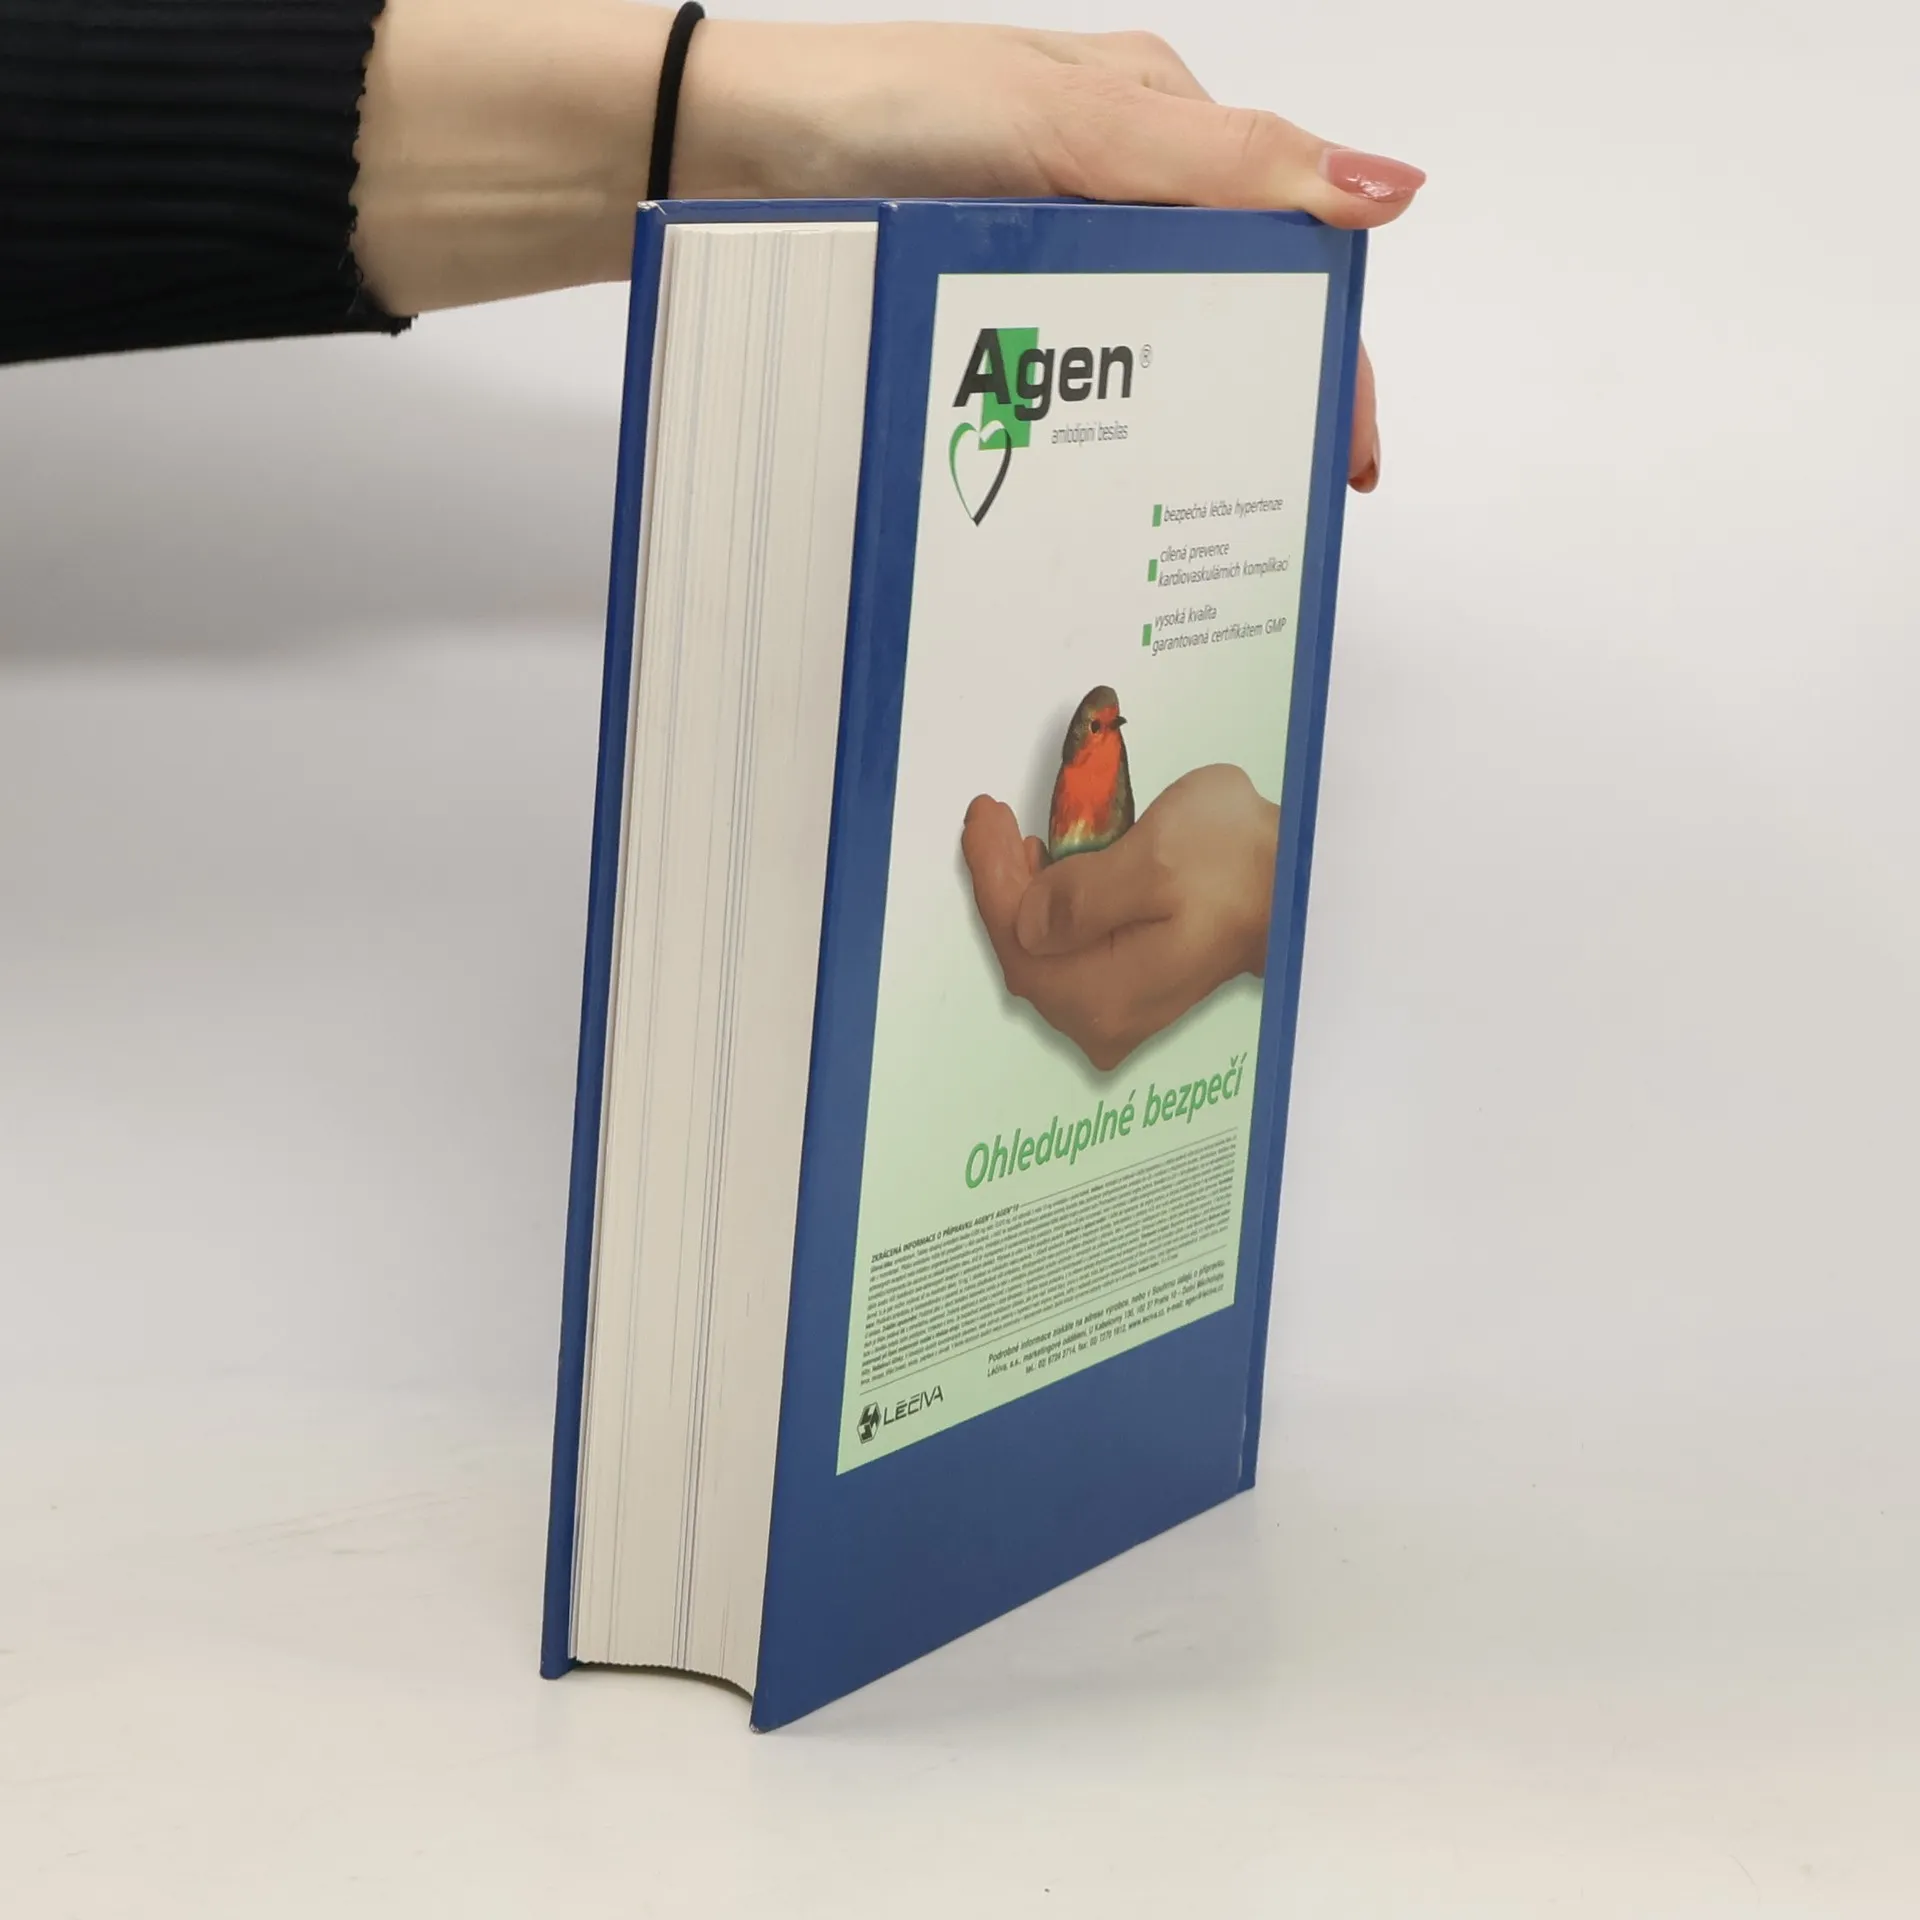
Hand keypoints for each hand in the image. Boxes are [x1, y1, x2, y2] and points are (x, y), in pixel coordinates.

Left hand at [356, 11, 1419, 488]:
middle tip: (1268, 505)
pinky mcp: (978, 298)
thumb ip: (1221, 165)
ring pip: (1145, 349)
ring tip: (1194, 509)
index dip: (1323, 346)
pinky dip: (1095, 423)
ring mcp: (1041, 249)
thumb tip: (1385, 185)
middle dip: (1258, 402)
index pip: (1286, 243)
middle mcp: (1111, 188)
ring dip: (1178, 423)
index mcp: (1158, 128)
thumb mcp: (1070, 128)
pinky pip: (1064, 369)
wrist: (723, 150)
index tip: (1337, 448)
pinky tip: (1098, 472)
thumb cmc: (885, 109)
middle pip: (1223, 309)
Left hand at [962, 764, 1279, 1072]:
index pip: (1016, 935)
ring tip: (1019, 843)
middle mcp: (1105, 1021)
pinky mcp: (1131, 994)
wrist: (1300, 887)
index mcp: (1103, 996)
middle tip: (995, 823)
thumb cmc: (1243, 868)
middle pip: (1022, 950)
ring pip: (1042, 953)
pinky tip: (1053, 875)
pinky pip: (1069, 955)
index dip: (991, 871)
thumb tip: (1031, 920)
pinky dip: (1054, 913)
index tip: (986, 815)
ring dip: (1025, 896)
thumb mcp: (1154, 860)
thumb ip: (1080, 895)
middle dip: (1002, 884)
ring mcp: (1118, 1014)